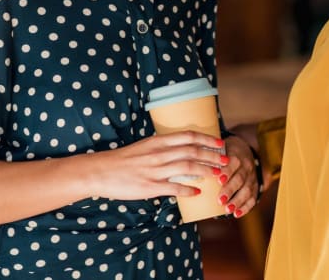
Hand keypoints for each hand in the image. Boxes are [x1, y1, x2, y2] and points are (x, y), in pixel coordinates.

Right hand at [87, 131, 226, 201]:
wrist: (101, 171)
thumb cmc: (123, 159)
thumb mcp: (144, 146)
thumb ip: (162, 147)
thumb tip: (180, 149)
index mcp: (157, 141)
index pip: (188, 136)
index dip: (207, 139)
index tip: (219, 142)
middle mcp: (159, 153)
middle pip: (192, 151)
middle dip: (212, 155)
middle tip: (226, 159)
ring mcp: (156, 170)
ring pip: (188, 168)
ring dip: (206, 170)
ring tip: (218, 174)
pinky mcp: (151, 186)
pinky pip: (175, 187)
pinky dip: (189, 189)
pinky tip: (198, 192)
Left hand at [214, 134, 258, 217]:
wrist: (243, 151)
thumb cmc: (223, 153)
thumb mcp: (218, 150)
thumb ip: (206, 157)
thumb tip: (182, 170)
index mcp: (236, 155)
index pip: (234, 162)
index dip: (227, 171)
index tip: (218, 180)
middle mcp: (246, 166)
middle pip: (240, 178)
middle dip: (230, 190)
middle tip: (219, 200)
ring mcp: (251, 178)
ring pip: (247, 190)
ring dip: (238, 201)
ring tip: (227, 209)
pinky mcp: (255, 187)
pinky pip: (253, 198)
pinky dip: (246, 207)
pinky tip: (237, 214)